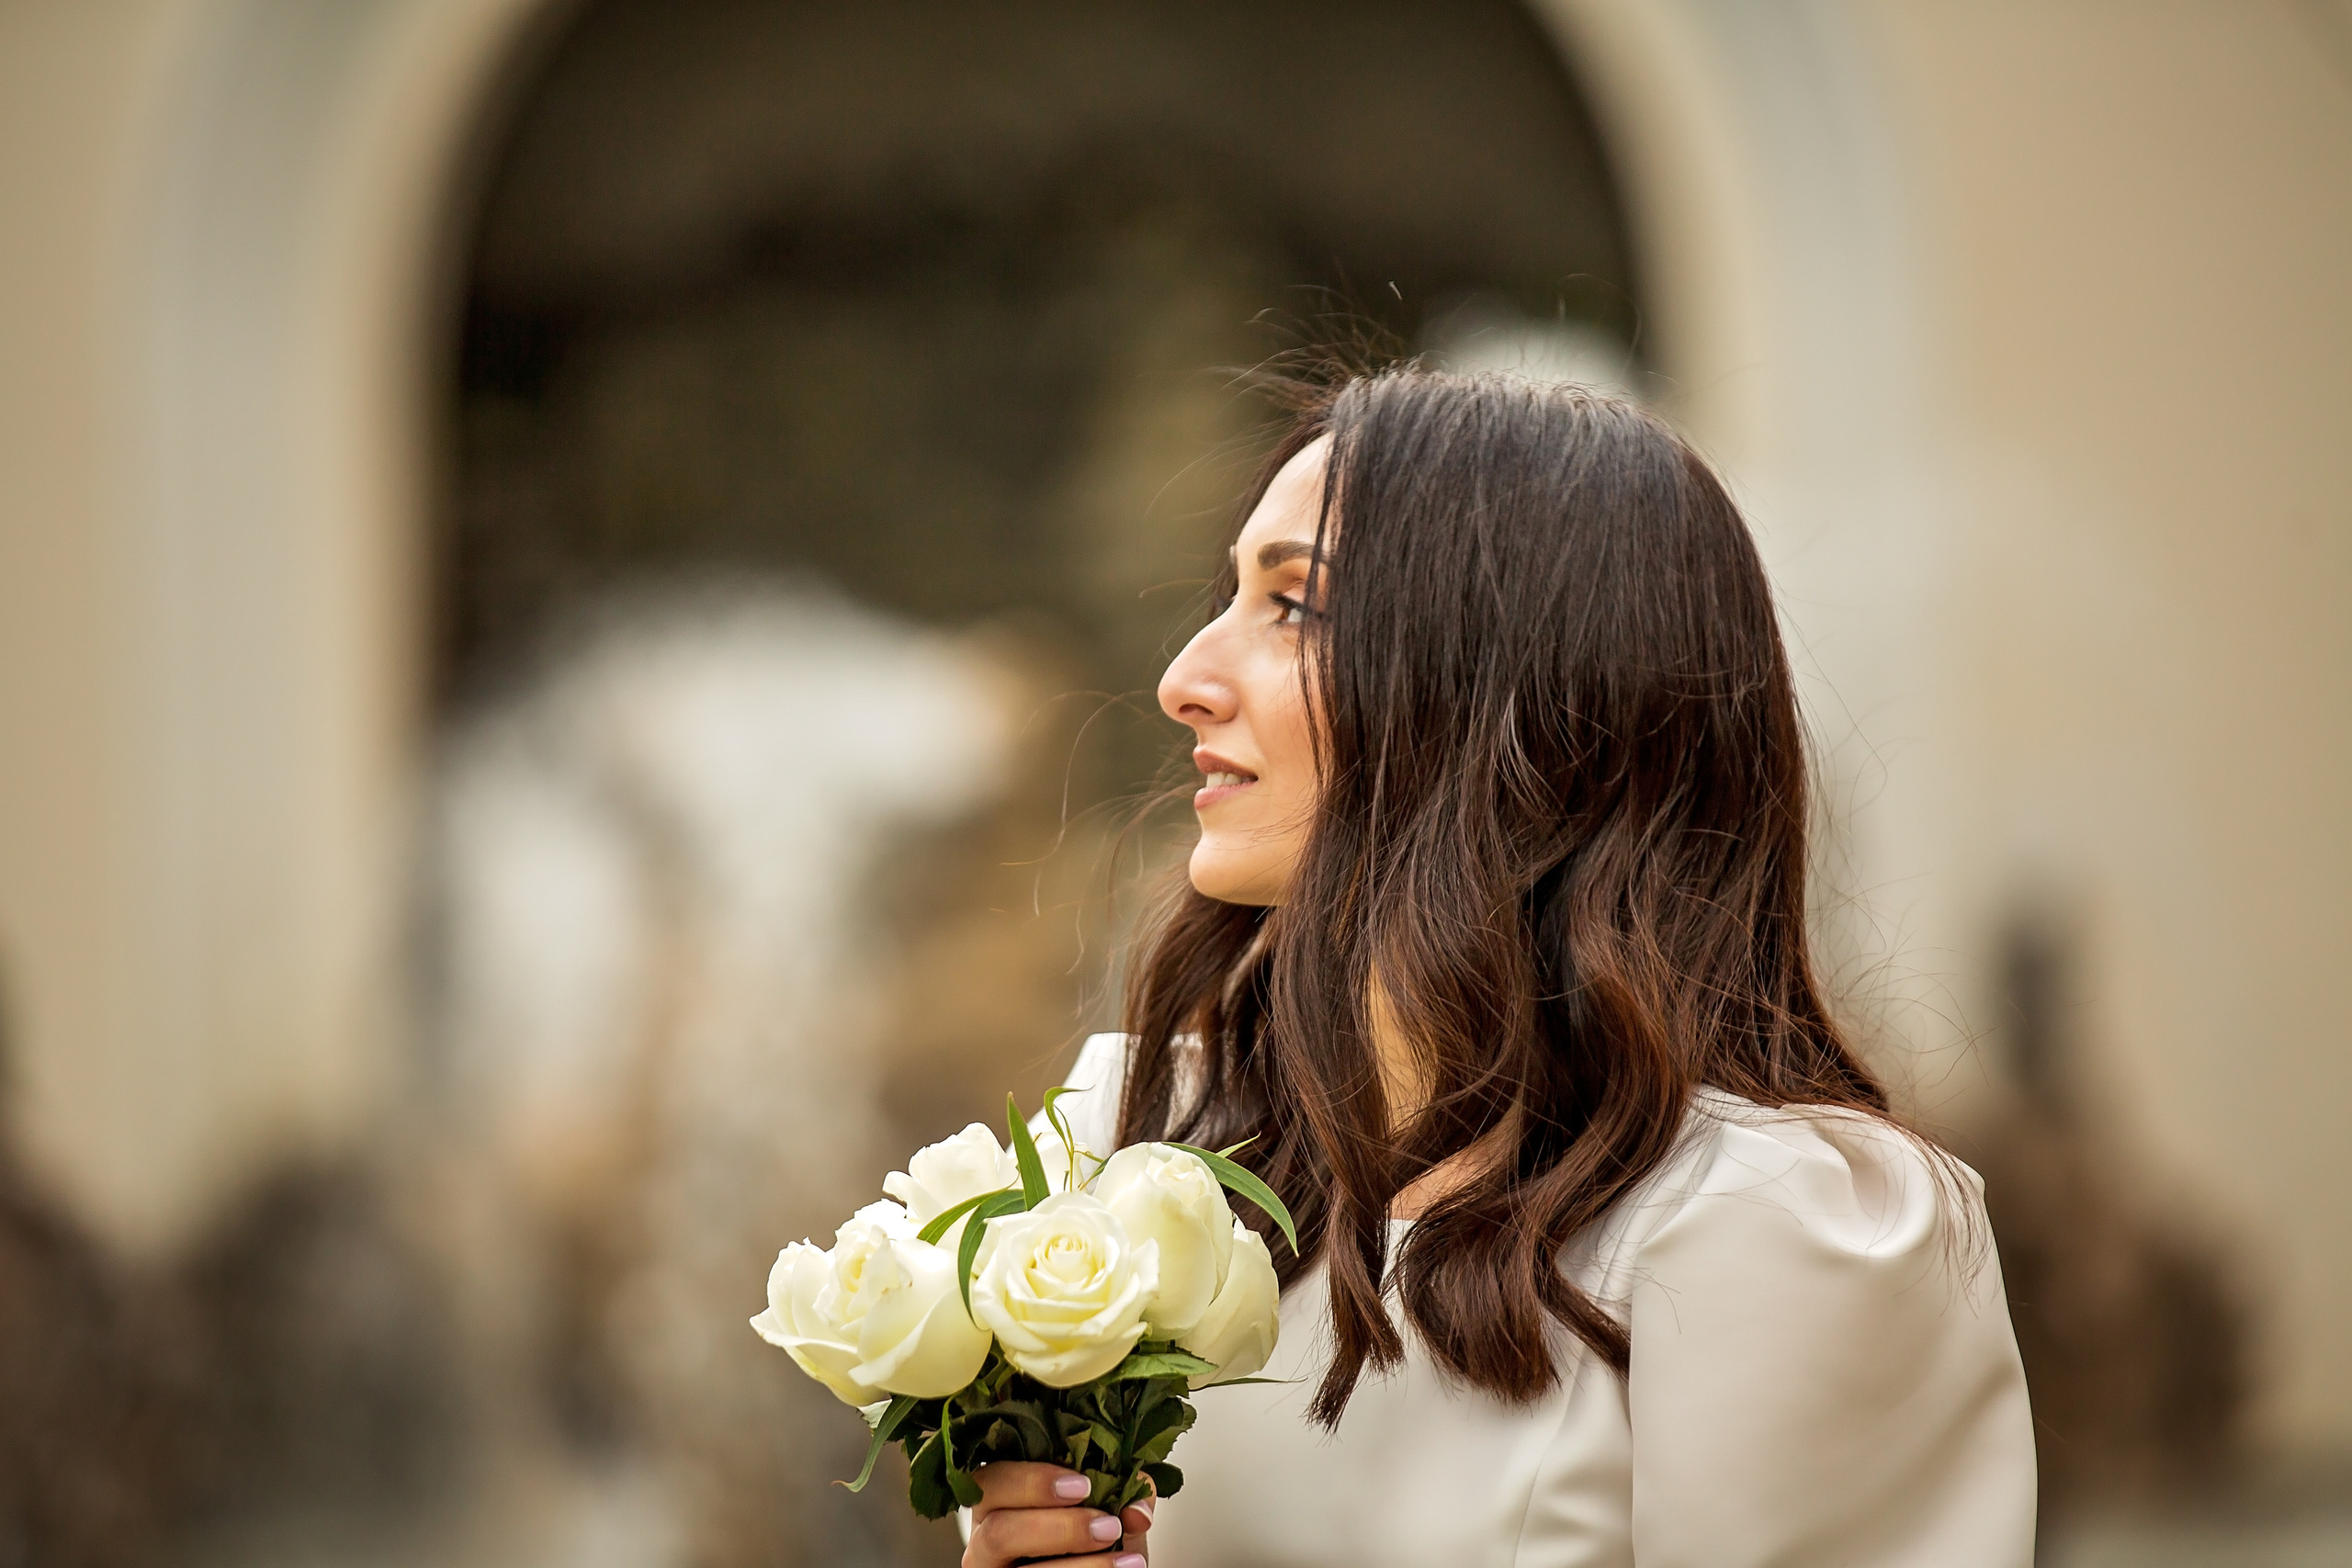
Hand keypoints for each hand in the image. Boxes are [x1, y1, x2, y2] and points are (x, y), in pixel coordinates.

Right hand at [962, 1462, 1152, 1567]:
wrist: (1098, 1567)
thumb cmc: (1090, 1533)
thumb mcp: (1105, 1503)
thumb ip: (1123, 1491)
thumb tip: (1137, 1510)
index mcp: (997, 1499)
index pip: (992, 1480)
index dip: (1032, 1481)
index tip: (1083, 1485)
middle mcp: (985, 1539)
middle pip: (998, 1531)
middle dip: (1059, 1528)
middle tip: (1107, 1525)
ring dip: (1081, 1565)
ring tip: (1125, 1558)